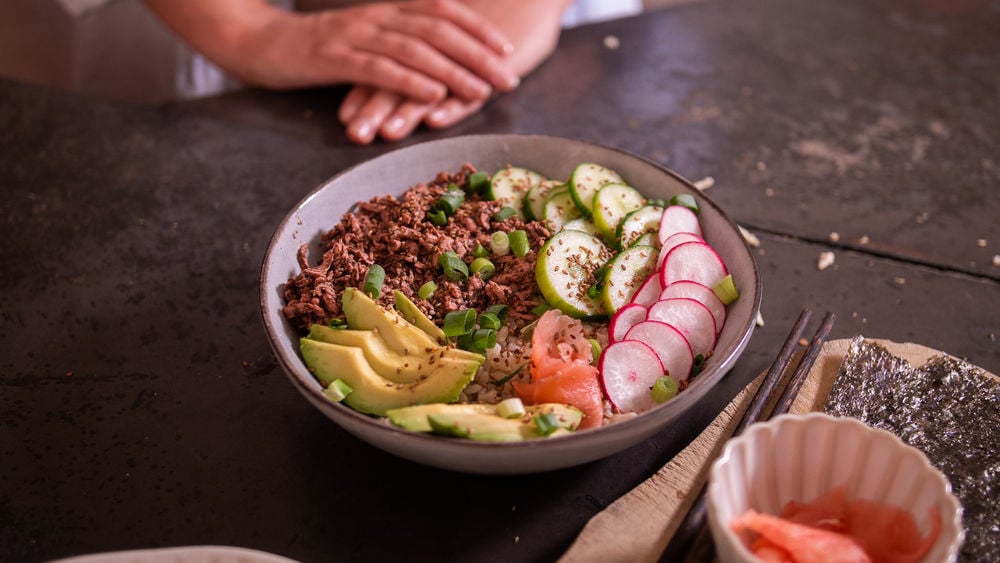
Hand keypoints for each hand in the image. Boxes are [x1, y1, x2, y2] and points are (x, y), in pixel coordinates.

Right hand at [144, 0, 519, 102]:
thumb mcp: (361, 39)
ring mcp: (357, 36)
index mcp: (386, 10)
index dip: (476, 28)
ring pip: (415, 49)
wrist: (258, 42)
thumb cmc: (313, 47)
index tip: (506, 49)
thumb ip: (394, 45)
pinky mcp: (336, 58)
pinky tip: (434, 95)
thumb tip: (432, 61)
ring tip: (482, 90)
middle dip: (478, 54)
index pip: (441, 11)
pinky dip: (411, 81)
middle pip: (438, 30)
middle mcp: (377, 17)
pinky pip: (380, 68)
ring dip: (454, 70)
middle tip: (508, 78)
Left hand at [338, 0, 572, 143]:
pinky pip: (473, 86)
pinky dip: (453, 102)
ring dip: (407, 111)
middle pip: (401, 80)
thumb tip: (384, 88)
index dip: (364, 93)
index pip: (386, 68)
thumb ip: (420, 64)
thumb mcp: (449, 45)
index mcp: (423, 42)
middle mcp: (439, 49)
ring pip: (431, 86)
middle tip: (355, 134)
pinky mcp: (495, 67)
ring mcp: (467, 58)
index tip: (344, 118)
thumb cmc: (488, 28)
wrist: (530, 1)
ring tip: (387, 133)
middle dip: (375, 109)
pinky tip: (435, 119)